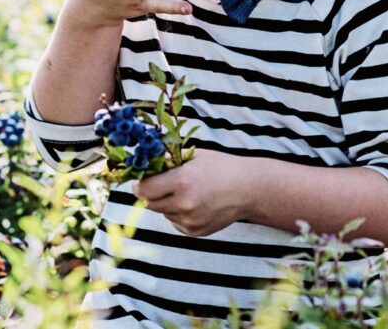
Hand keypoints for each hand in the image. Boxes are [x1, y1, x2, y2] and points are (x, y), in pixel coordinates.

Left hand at [132, 149, 253, 236]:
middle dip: (152, 193)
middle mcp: (184, 204)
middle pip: (150, 203)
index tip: (140, 180)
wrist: (248, 189)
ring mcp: (190, 221)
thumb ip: (168, 161)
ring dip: (167, 203)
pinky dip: (179, 213)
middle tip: (161, 184)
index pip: (144, 189)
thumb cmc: (221, 167)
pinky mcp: (195, 231)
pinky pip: (175, 222)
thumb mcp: (194, 157)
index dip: (140, 184)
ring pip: (163, 213)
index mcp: (182, 181)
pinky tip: (196, 203)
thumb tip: (143, 163)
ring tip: (187, 192)